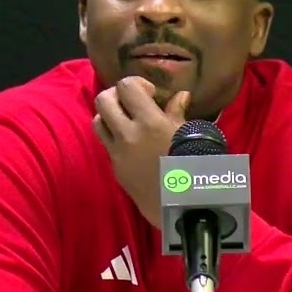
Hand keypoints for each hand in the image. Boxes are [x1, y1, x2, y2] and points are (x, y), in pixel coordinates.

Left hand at [92, 76, 190, 224]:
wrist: (182, 208)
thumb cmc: (194, 168)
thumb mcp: (189, 136)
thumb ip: (178, 113)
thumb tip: (180, 95)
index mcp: (149, 123)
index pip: (126, 86)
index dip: (136, 83)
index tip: (151, 93)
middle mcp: (127, 136)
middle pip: (103, 99)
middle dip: (117, 95)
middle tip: (133, 103)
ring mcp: (117, 153)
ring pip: (97, 121)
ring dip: (110, 116)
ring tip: (127, 121)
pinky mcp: (115, 169)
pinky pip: (106, 144)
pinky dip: (114, 137)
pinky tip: (132, 143)